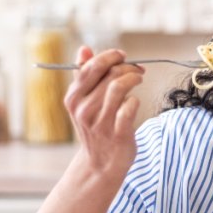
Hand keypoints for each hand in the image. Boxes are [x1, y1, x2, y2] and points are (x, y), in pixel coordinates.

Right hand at [64, 46, 144, 173]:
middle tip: (137, 69)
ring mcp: (100, 122)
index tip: (122, 56)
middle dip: (127, 67)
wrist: (100, 164)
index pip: (91, 67)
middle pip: (108, 75)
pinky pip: (129, 107)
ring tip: (139, 79)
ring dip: (133, 78)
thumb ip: (83, 75)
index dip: (110, 56)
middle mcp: (84, 109)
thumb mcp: (83, 102)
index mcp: (73, 98)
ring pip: (118, 87)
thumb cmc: (95, 127)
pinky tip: (135, 102)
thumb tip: (83, 48)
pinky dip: (135, 100)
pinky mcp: (117, 133)